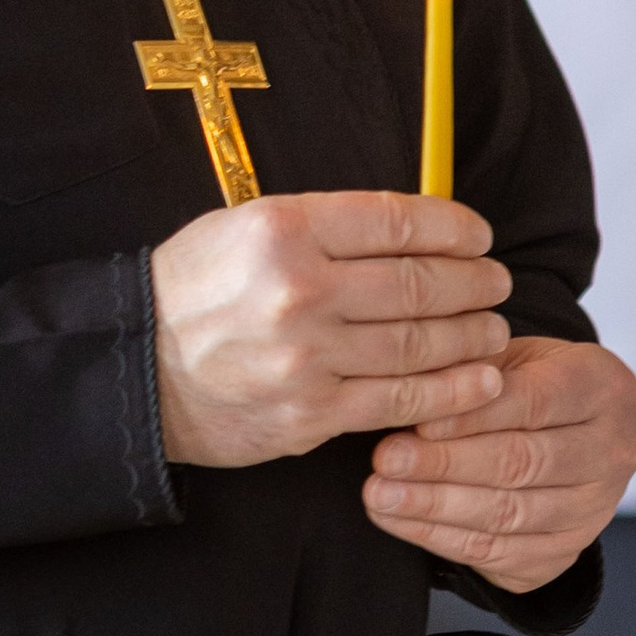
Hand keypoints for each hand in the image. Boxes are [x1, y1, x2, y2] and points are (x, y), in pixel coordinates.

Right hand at [150, 191, 513, 467]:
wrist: (138, 368)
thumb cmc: (196, 289)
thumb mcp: (247, 225)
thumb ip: (325, 225)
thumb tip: (410, 226)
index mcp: (285, 229)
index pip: (397, 221)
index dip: (453, 228)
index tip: (478, 236)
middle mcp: (301, 290)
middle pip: (418, 284)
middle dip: (474, 283)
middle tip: (497, 282)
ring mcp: (308, 357)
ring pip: (419, 343)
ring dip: (472, 335)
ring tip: (494, 328)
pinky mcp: (312, 413)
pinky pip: (401, 400)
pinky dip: (452, 391)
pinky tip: (481, 380)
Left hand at [365, 335, 635, 596]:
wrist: (560, 432)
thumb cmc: (523, 382)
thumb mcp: (507, 356)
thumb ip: (470, 371)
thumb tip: (417, 399)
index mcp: (605, 388)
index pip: (536, 402)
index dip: (473, 414)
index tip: (417, 419)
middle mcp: (613, 453)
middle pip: (523, 463)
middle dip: (445, 465)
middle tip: (385, 460)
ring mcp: (594, 511)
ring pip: (510, 515)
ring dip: (437, 508)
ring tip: (380, 494)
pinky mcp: (565, 554)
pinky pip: (500, 554)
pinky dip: (443, 539)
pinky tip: (400, 520)